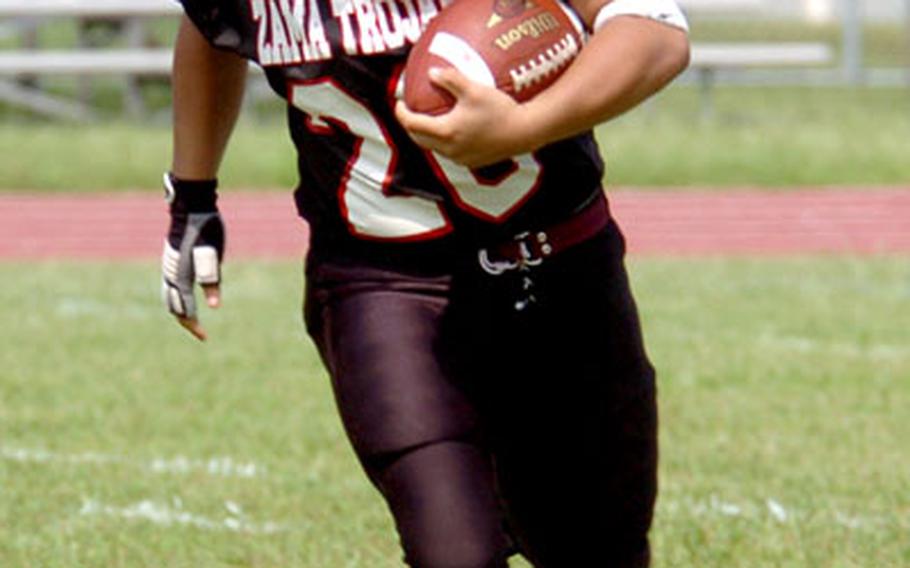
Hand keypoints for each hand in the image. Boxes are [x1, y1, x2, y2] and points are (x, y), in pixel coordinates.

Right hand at [161, 173, 224, 340]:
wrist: (189, 207)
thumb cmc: (205, 229)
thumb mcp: (213, 254)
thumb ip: (212, 279)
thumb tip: (214, 306)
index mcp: (181, 276)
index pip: (185, 309)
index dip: (194, 325)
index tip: (204, 337)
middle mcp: (170, 275)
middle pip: (174, 307)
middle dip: (186, 322)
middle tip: (200, 333)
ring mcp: (168, 267)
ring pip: (169, 297)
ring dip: (179, 311)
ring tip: (191, 320)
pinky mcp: (170, 261)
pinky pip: (169, 286)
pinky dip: (175, 298)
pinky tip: (183, 298)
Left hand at [395, 67, 534, 167]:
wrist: (524, 132)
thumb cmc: (499, 109)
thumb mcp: (474, 89)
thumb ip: (450, 79)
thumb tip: (431, 72)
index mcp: (445, 131)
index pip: (412, 124)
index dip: (401, 113)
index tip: (399, 102)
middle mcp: (449, 149)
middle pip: (419, 139)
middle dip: (410, 126)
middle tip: (410, 112)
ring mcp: (460, 158)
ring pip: (434, 148)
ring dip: (427, 135)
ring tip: (428, 121)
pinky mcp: (471, 162)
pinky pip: (449, 152)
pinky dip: (443, 142)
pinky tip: (451, 131)